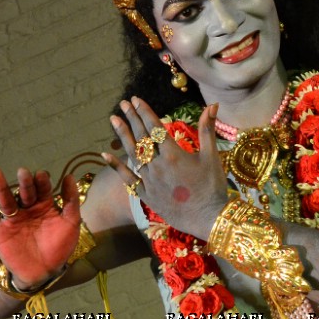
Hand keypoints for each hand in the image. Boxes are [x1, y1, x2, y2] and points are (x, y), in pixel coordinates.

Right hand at [0, 168, 80, 289]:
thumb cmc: (59, 247)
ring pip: (6, 200)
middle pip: (25, 192)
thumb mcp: (70, 224)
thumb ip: (71, 201)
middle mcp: (28, 209)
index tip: (41, 175)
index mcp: (45, 205)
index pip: (43, 190)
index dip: (42, 182)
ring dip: (1, 187)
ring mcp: (13, 219)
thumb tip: (69, 176)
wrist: (43, 273)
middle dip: (25, 183)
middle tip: (23, 172)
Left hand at [104, 97, 227, 239]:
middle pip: (141, 137)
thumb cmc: (213, 187)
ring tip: (113, 119)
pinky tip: (105, 154)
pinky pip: (127, 178)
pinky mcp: (146, 194)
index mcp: (174, 154)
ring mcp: (149, 180)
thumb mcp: (212, 156)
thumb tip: (212, 105)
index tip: (135, 99)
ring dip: (123, 135)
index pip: (154, 127)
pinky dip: (115, 166)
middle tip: (123, 103)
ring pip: (132, 154)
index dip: (144, 112)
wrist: (208, 218)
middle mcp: (158, 165)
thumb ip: (208, 129)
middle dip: (132, 118)